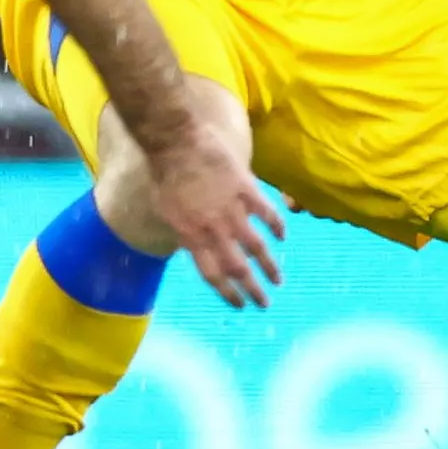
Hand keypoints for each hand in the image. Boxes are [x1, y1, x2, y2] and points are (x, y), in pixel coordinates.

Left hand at [137, 124, 283, 310]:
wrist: (175, 143)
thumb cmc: (164, 174)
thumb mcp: (166, 212)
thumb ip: (184, 232)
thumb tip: (193, 247)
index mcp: (192, 237)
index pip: (212, 275)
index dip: (227, 293)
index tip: (240, 305)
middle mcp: (214, 230)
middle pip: (237, 268)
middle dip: (253, 289)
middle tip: (265, 304)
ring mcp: (232, 210)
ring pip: (256, 247)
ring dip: (269, 266)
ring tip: (278, 280)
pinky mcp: (246, 190)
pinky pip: (266, 213)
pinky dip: (277, 226)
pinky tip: (283, 236)